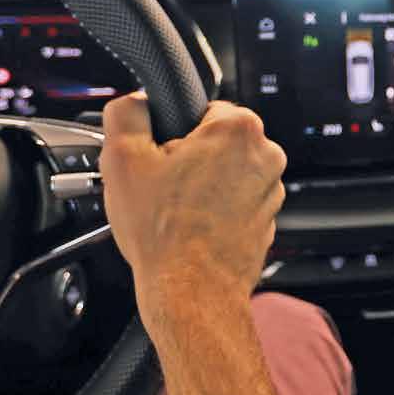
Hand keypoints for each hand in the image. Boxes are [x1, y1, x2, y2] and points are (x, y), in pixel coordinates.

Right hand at [100, 93, 287, 331]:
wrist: (191, 293)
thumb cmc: (164, 233)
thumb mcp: (122, 158)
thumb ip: (126, 113)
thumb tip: (134, 102)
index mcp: (238, 129)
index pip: (201, 108)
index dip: (173, 132)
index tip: (160, 156)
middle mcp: (266, 155)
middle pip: (215, 142)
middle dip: (188, 159)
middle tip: (162, 186)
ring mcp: (271, 190)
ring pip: (226, 173)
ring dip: (202, 186)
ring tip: (176, 211)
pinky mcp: (268, 219)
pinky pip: (236, 202)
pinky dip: (216, 211)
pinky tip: (192, 228)